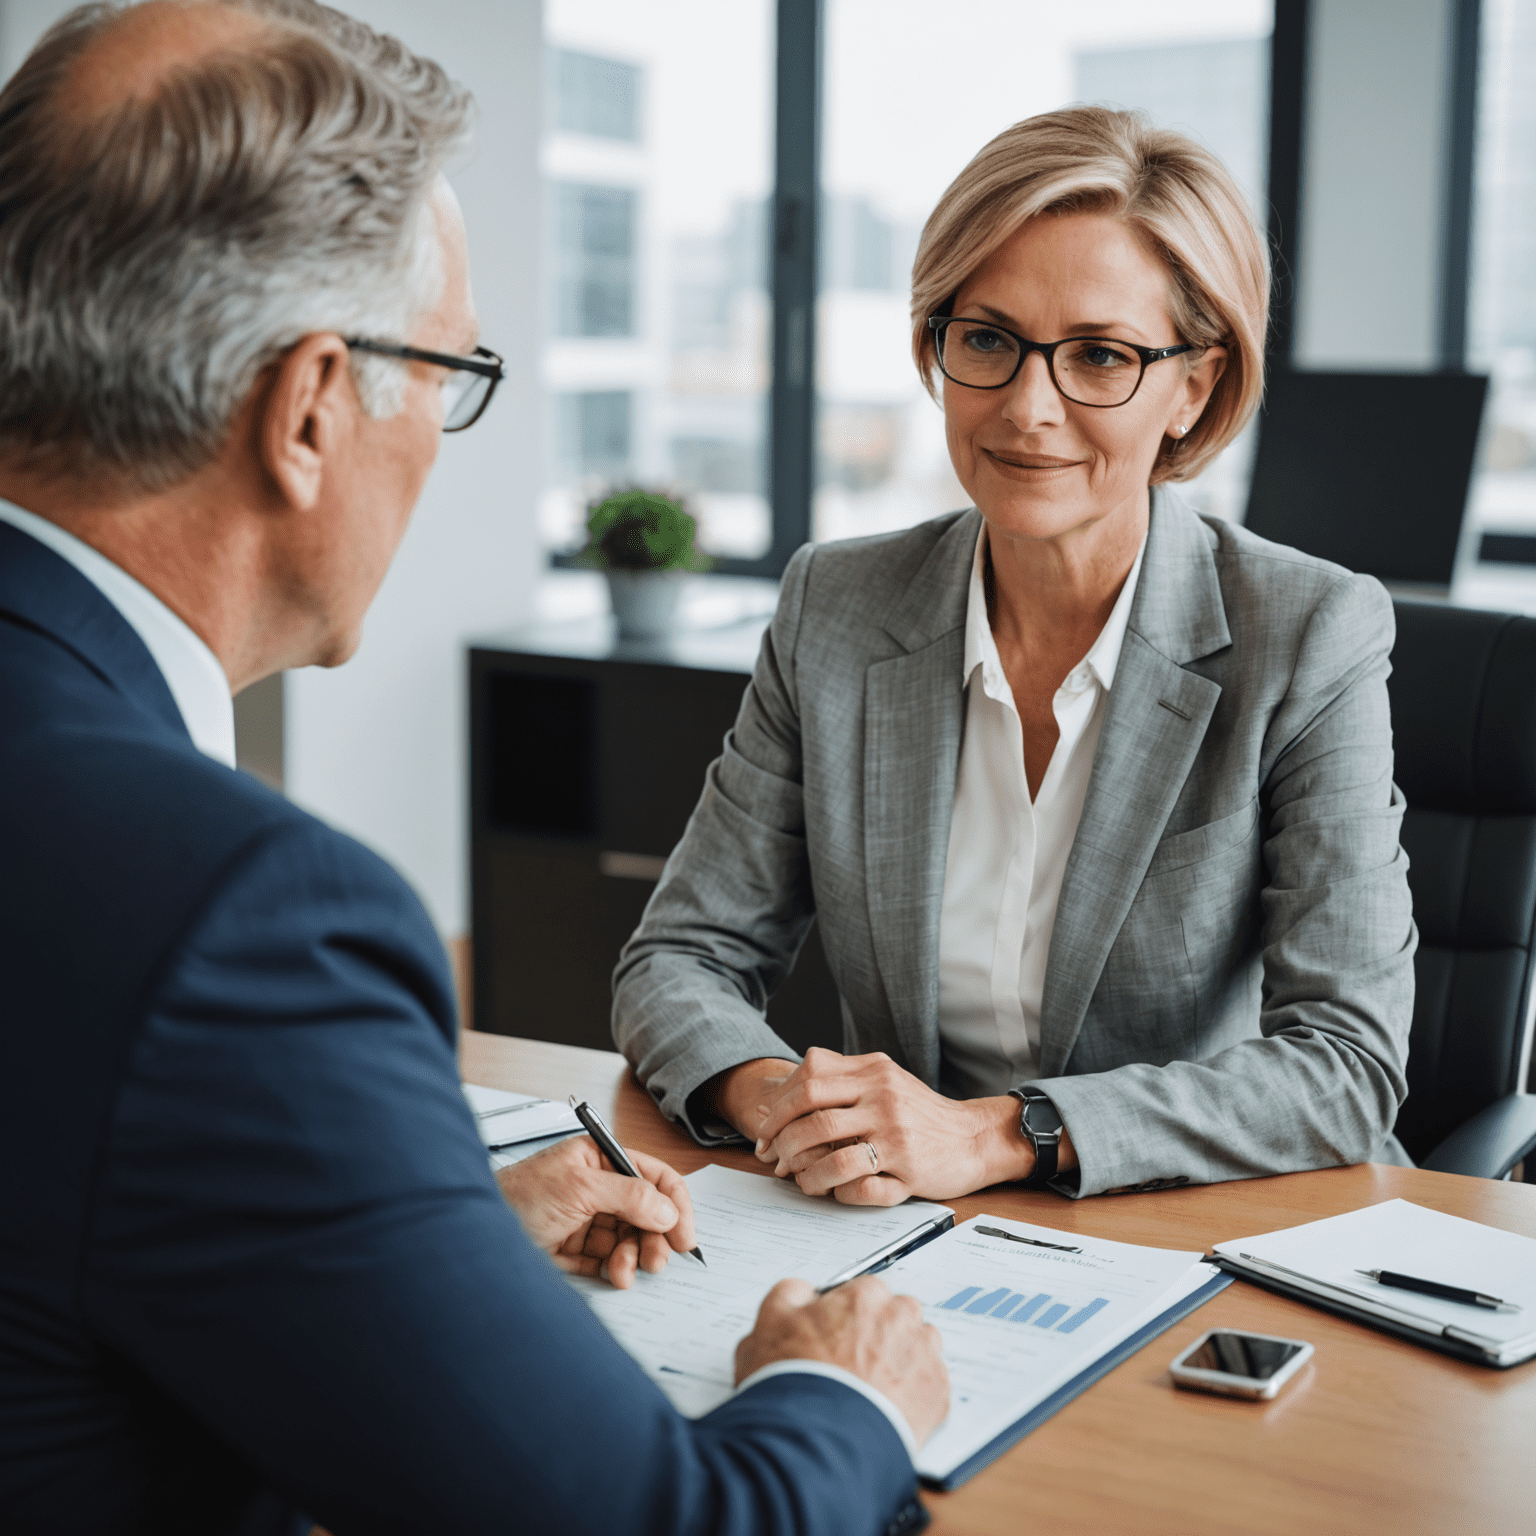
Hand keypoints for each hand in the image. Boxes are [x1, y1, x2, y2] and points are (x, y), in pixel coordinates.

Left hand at [496, 1134, 696, 1288]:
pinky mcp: (574, 1250)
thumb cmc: (516, 1195)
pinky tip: (614, 1276)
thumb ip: (628, 1195)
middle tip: (658, 1259)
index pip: (652, 1176)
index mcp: (601, 1159)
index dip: (675, 1204)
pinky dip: (616, 1270)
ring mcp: (586, 1219)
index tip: (685, 1235)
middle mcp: (597, 1188)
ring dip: (634, 1257)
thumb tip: (668, 1209)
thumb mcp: (579, 1188)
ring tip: (626, 1270)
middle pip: (645, 1213)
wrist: (474, 1236)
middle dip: (654, 1237)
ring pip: (629, 1240)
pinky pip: (609, 1261)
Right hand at [734, 1276, 949, 1445]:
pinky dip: (914, 1396)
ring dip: (902, 1362)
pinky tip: (886, 1409)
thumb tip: (802, 1292)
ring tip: (873, 1390)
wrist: (819, 1442)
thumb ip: (791, 1295)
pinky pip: (930, 1386)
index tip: (840, 1337)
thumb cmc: (797, 1384)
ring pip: (918, 1349)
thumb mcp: (769, 1324)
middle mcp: (901, 1318)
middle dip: (881, 1336)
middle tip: (855, 1365)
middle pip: (897, 1317)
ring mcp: (923, 1356)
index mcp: (864, 1296)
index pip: (865, 1294)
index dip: (849, 1318)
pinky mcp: (937, 1395)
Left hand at [753, 1047, 1071, 1203]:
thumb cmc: (919, 1112)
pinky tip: (832, 1192)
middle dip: (781, 1141)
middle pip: (812, 1117)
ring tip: (798, 1179)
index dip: (777, 1107)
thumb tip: (785, 1090)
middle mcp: (883, 1098)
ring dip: (804, 1172)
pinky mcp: (909, 1171)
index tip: (764, 1130)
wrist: (973, 1137)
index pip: (809, 1080)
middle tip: (771, 1157)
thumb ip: (841, 1075)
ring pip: (831, 1155)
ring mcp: (896, 1135)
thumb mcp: (884, 1078)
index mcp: (873, 1071)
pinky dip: (837, 1193)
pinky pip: (860, 1187)